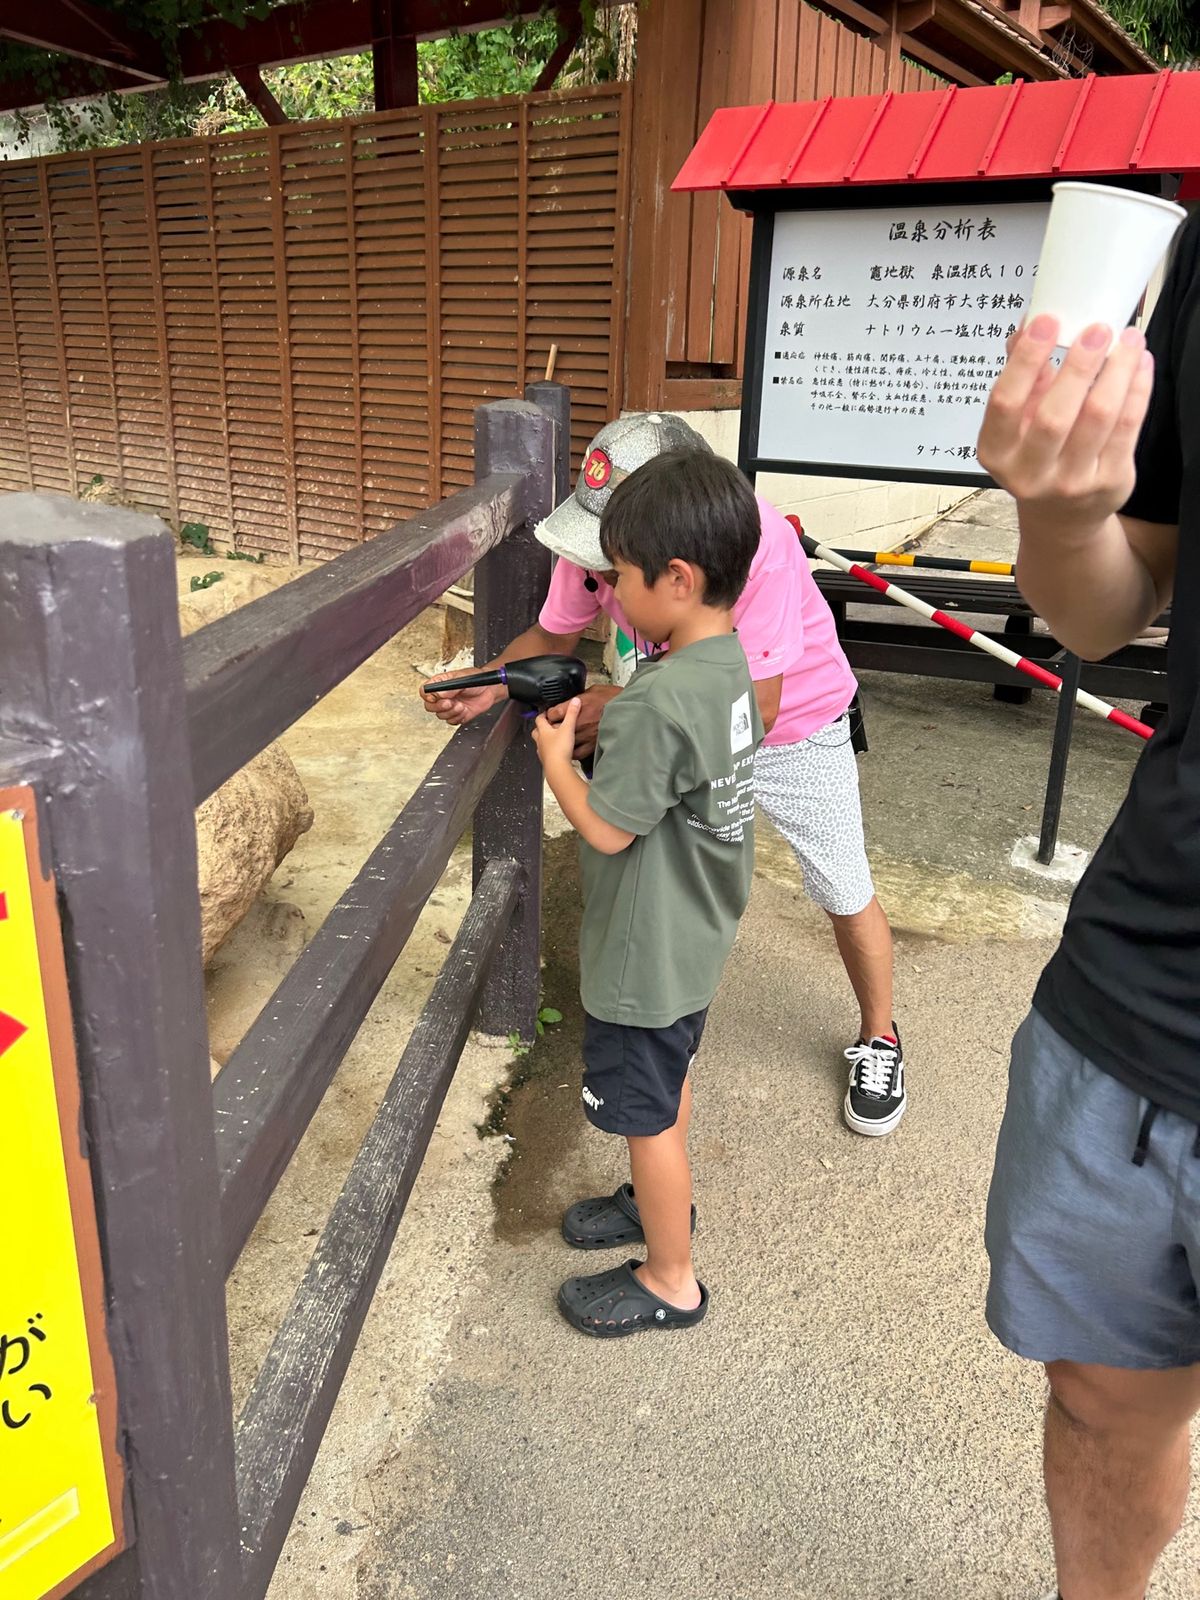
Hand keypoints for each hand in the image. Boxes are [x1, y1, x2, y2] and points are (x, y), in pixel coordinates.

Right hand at [419, 675, 501, 725]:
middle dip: (439, 707)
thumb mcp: (463, 679)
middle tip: (450, 703)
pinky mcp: (457, 715)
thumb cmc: (477, 679)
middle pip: (429, 706)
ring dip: (451, 712)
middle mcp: (443, 696)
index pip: (425, 691)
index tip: (434, 698)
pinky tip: (465, 710)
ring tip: (461, 705)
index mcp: (441, 683)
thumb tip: (438, 693)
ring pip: (440, 715)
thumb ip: (450, 687)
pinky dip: (458, 717)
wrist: (490, 690)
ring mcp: (449, 706)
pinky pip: (451, 721)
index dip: (427, 696)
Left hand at [532, 698, 580, 768]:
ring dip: (545, 740)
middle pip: (537, 732)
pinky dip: (550, 751)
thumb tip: (575, 700)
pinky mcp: (547, 761)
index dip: (543, 715)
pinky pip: (546, 754)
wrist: (558, 768)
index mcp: (543, 731)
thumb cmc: (560, 748)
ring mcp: (542, 752)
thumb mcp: (568, 727)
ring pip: (540, 743)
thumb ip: (572, 713)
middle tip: (548, 725)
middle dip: (541, 727)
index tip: (547, 712)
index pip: (539, 719)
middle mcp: (540, 741)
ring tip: (553, 738)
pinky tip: (557, 752)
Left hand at [544, 684, 619, 758]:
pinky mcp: (591, 746)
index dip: (549, 714)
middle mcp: (577, 722)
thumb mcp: (595, 689)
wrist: (628, 712)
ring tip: (560, 739)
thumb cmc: (614, 699)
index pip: (553, 713)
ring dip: (559, 740)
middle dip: (552, 727)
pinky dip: (572, 750)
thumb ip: (582, 695)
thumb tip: (576, 698)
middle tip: (553, 726)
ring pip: (563, 741)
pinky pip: (577, 752)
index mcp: (576, 707)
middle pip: (554, 728)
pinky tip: (572, 749)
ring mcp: (583, 735)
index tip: (550, 715)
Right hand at [977, 315, 1153, 532]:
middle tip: (1097, 330)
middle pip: (1054, 416)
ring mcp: (1071, 482)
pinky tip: (1138, 364)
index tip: (1045, 322)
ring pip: (1098, 418)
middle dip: (1078, 367)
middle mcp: (1030, 473)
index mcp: (997, 453)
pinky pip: (1128, 427)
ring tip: (1128, 340)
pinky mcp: (1109, 481)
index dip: (1024, 360)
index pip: (1005, 403)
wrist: (1061, 516)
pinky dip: (1137, 389)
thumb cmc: (1037, 459)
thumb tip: (1031, 325)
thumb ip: (1022, 377)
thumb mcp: (1016, 424)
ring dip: (1116, 371)